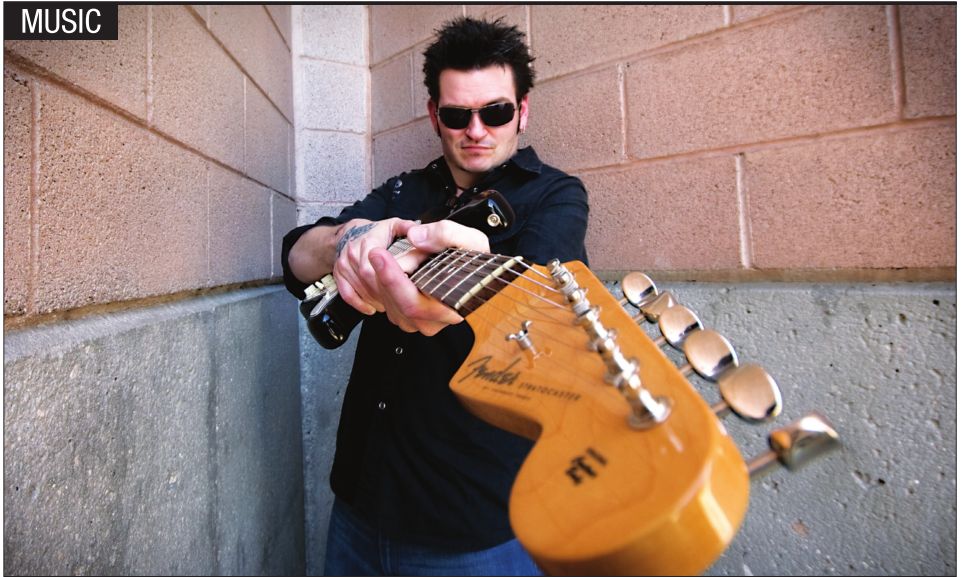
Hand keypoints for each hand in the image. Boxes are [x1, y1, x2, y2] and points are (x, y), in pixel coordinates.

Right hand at [332, 217, 411, 314]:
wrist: (350, 232)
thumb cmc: (376, 231)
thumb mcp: (394, 226)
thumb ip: (408, 228)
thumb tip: (418, 234)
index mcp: (368, 242)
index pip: (375, 266)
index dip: (388, 279)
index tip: (402, 287)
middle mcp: (352, 252)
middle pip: (366, 279)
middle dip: (383, 292)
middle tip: (397, 300)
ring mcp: (344, 264)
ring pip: (358, 288)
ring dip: (374, 299)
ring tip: (389, 304)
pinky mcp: (338, 274)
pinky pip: (346, 294)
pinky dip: (359, 304)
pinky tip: (372, 308)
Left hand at [367, 220, 490, 335]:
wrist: (471, 272)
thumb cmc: (472, 259)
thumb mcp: (471, 240)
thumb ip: (446, 234)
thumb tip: (415, 237)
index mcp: (450, 310)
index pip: (413, 304)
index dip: (393, 279)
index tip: (378, 253)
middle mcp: (431, 323)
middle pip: (396, 303)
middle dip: (384, 274)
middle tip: (375, 250)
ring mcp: (415, 323)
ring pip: (387, 303)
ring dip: (386, 276)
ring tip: (407, 256)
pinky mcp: (403, 317)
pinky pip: (384, 301)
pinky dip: (383, 281)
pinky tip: (395, 266)